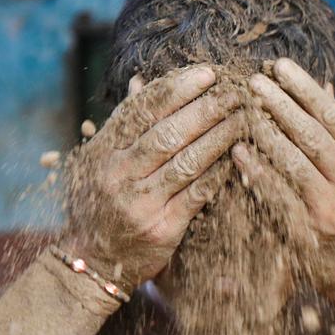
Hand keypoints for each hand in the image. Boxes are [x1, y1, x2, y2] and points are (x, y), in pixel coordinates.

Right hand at [62, 65, 241, 288]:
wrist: (91, 261)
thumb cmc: (99, 203)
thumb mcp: (99, 161)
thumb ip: (123, 123)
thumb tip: (140, 80)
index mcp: (104, 150)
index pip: (142, 109)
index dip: (177, 88)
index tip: (207, 73)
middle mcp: (118, 173)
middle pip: (168, 132)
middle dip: (205, 108)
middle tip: (235, 92)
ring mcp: (139, 202)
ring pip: (186, 161)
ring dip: (219, 137)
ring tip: (243, 119)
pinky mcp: (161, 228)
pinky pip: (197, 194)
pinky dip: (218, 174)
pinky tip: (237, 158)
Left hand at [233, 57, 334, 296]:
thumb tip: (324, 85)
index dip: (306, 88)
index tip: (280, 65)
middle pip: (314, 133)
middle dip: (281, 104)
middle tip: (253, 80)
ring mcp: (334, 207)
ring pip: (295, 161)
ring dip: (266, 131)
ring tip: (243, 107)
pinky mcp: (311, 230)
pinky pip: (278, 194)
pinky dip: (257, 171)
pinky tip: (238, 152)